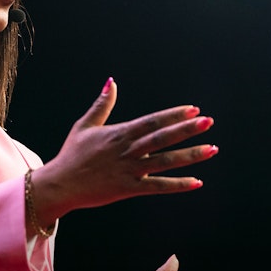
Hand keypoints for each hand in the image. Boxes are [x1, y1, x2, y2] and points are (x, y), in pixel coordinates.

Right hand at [32, 78, 218, 221]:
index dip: (173, 115)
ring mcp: (129, 170)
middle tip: (209, 122)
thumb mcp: (85, 126)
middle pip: (162, 138)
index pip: (152, 121)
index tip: (193, 109)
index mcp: (119, 134)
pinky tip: (197, 182)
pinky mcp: (128, 189)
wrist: (59, 184)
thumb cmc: (72, 154)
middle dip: (186, 130)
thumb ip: (102, 104)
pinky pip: (157, 187)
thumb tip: (110, 81)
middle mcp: (128, 150)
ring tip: (212, 149)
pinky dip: (177, 185)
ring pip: (165, 162)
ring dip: (190, 155)